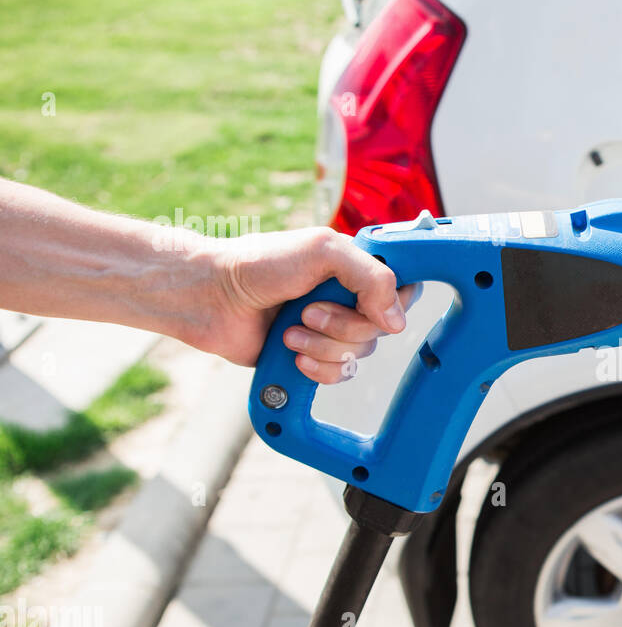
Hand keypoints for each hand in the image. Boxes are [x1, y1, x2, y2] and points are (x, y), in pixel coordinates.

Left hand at [202, 227, 417, 383]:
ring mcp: (332, 329)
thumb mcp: (323, 251)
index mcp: (357, 268)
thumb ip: (372, 277)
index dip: (394, 301)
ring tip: (290, 331)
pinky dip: (318, 368)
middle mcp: (349, 299)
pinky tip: (293, 354)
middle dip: (344, 325)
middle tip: (308, 311)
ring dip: (323, 346)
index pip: (404, 289)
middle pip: (382, 329)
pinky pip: (340, 375)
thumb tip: (397, 322)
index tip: (369, 301)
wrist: (213, 298)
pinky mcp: (314, 355)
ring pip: (360, 354)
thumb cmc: (260, 263)